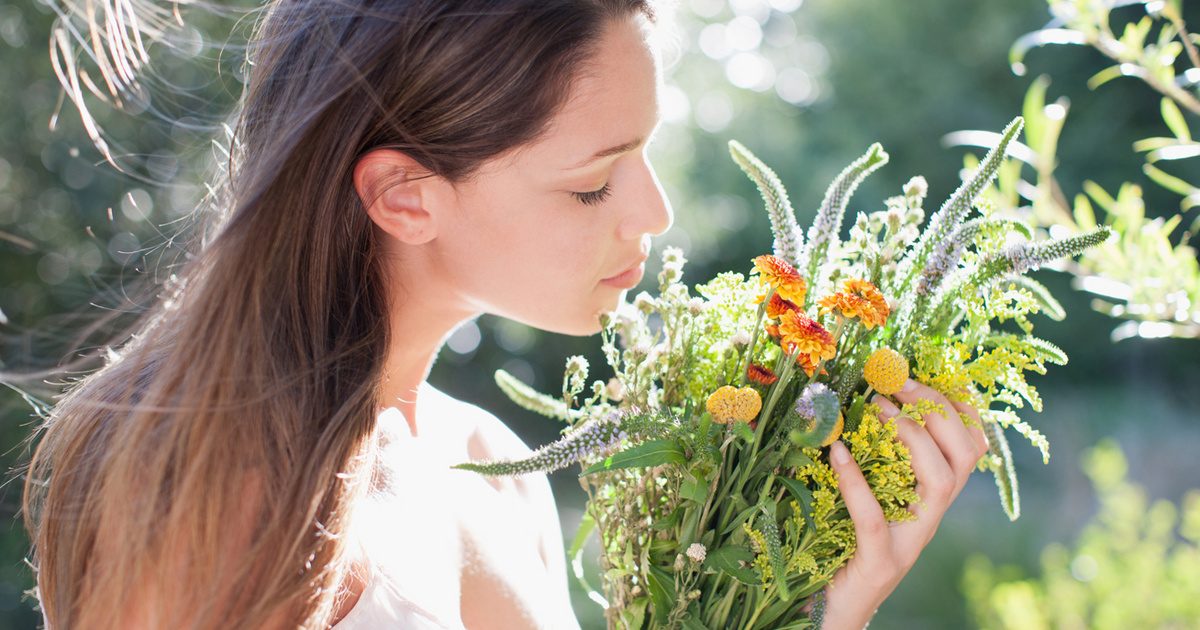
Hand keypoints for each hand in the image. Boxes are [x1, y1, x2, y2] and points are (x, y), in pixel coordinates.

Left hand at [817, 378, 988, 628]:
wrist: (832, 608)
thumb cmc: (844, 541)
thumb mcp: (866, 490)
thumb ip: (872, 453)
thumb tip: (859, 394)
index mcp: (932, 496)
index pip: (971, 443)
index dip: (958, 404)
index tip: (927, 369)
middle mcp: (931, 515)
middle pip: (965, 455)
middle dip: (937, 409)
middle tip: (897, 381)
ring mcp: (910, 540)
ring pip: (940, 481)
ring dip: (912, 436)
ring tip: (877, 407)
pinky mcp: (878, 561)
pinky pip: (873, 518)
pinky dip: (856, 481)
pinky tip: (838, 451)